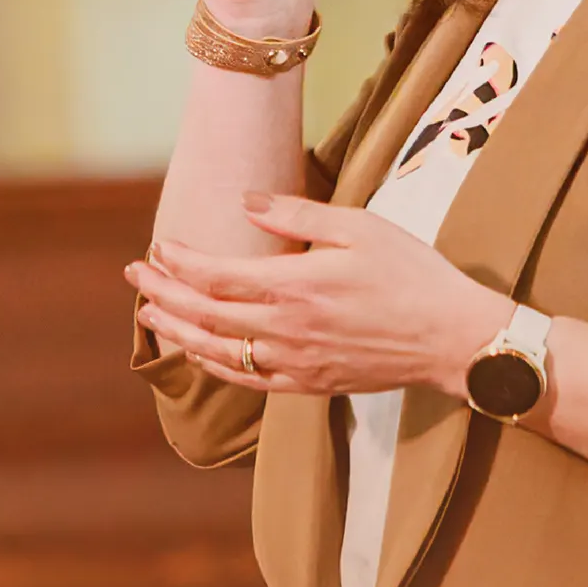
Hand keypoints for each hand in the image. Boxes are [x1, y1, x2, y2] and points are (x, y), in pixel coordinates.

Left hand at [126, 194, 514, 397]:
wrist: (451, 338)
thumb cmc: (412, 275)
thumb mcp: (359, 227)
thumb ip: (296, 215)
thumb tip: (245, 202)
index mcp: (295, 287)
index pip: (218, 276)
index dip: (181, 262)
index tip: (158, 246)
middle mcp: (286, 330)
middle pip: (206, 315)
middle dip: (164, 293)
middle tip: (135, 274)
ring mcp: (295, 363)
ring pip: (218, 352)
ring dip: (178, 331)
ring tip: (150, 313)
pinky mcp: (309, 384)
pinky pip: (247, 380)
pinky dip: (214, 366)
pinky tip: (199, 354)